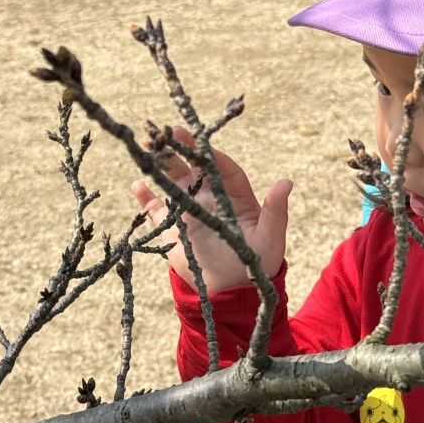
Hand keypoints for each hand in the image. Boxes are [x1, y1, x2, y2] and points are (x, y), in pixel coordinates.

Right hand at [131, 127, 291, 293]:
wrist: (231, 291)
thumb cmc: (257, 263)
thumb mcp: (270, 238)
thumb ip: (275, 211)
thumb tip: (286, 183)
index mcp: (234, 194)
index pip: (222, 167)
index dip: (211, 154)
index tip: (199, 144)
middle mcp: (210, 196)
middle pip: (194, 166)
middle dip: (182, 149)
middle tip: (168, 132)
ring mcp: (190, 209)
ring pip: (173, 180)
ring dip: (162, 164)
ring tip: (149, 149)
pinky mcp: (172, 226)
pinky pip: (156, 208)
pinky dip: (145, 197)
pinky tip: (137, 184)